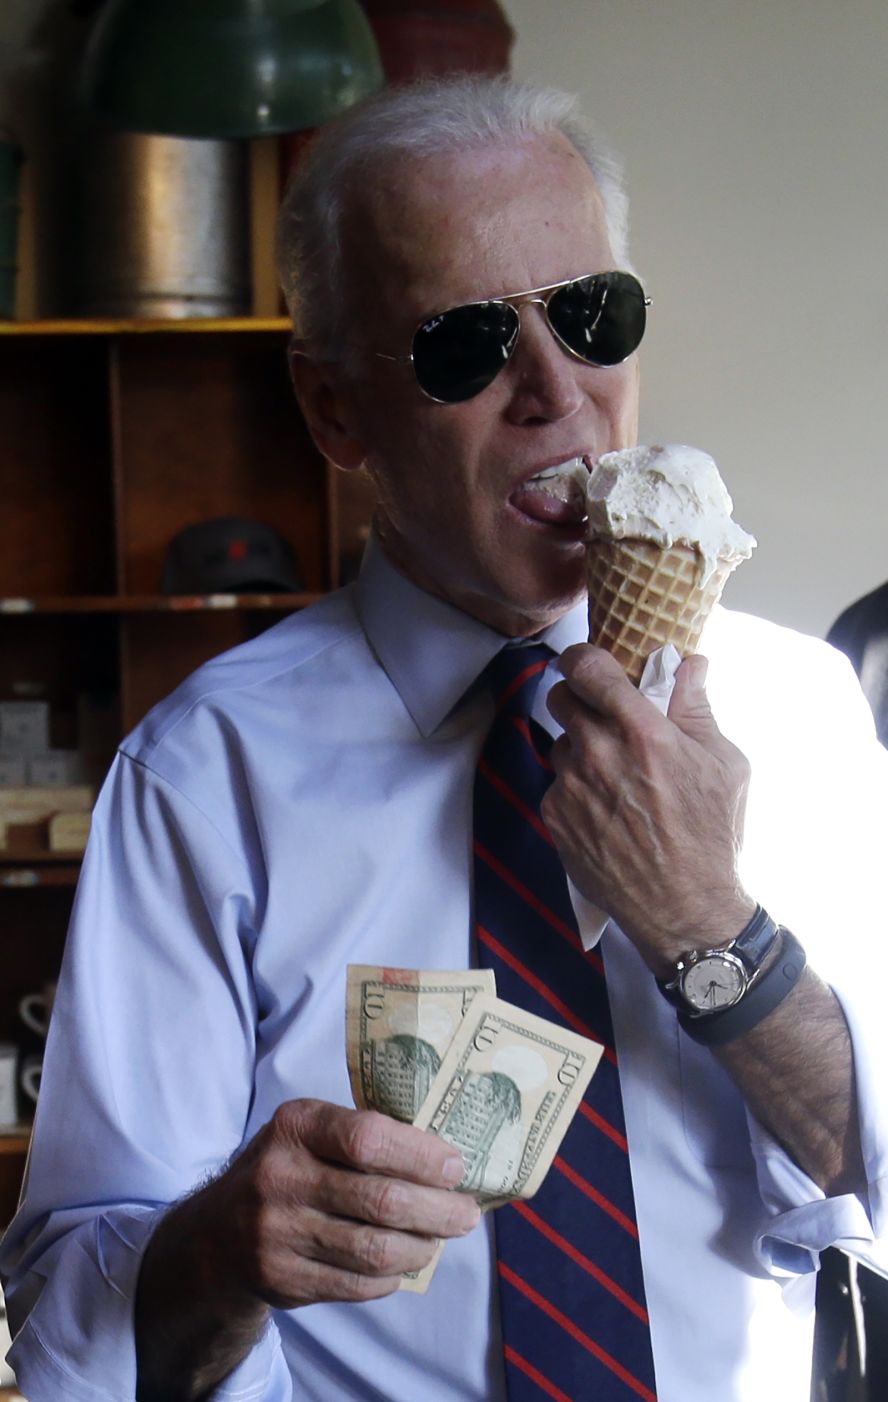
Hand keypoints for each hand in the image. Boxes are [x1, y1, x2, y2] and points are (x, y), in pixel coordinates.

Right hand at [191, 1098, 478, 1310]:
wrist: (217, 1234)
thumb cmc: (286, 1168)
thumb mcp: (309, 1131)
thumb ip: (361, 1135)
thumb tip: (443, 1157)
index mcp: (295, 1125)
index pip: (368, 1138)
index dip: (420, 1155)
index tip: (455, 1167)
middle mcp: (281, 1177)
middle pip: (380, 1200)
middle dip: (437, 1210)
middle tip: (467, 1214)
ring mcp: (278, 1233)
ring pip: (373, 1250)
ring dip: (421, 1247)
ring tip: (441, 1239)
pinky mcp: (282, 1280)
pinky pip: (355, 1285)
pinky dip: (390, 1277)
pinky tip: (403, 1264)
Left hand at [541, 644, 754, 974]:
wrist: (684, 909)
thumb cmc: (713, 836)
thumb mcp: (725, 765)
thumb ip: (698, 708)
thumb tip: (690, 663)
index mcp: (643, 732)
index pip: (587, 667)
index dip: (583, 658)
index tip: (590, 663)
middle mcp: (598, 753)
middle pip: (562, 698)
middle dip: (582, 702)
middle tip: (606, 719)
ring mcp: (571, 786)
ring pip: (561, 743)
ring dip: (581, 749)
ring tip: (616, 777)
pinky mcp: (555, 816)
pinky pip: (557, 784)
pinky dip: (576, 788)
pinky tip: (607, 810)